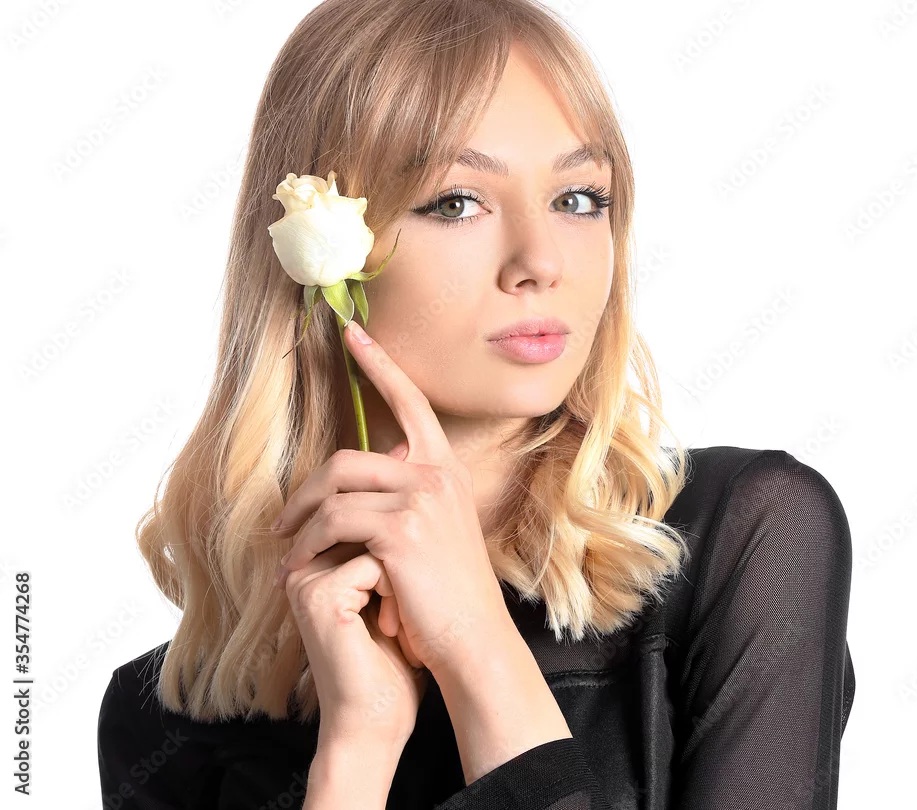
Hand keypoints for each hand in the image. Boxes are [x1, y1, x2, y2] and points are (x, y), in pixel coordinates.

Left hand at [273, 319, 513, 679]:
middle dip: (306, 490)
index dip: (380, 364)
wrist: (473, 639)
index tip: (351, 333)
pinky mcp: (401, 529)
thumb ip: (408, 499)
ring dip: (300, 523)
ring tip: (286, 553)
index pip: (410, 402)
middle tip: (282, 524)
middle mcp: (436, 475)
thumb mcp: (436, 535)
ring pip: (335, 487)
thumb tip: (366, 479)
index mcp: (444, 470)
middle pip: (348, 455)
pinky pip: (332, 521)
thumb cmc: (446, 595)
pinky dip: (306, 545)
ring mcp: (421, 498)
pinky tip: (298, 569)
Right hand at [281, 537, 429, 750]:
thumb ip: (390, 553)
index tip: (397, 608)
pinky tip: (390, 630)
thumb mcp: (393, 595)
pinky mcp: (319, 594)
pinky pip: (375, 563)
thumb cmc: (391, 665)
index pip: (371, 522)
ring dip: (400, 581)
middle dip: (399, 568)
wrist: (374, 723)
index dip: (400, 560)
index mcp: (317, 565)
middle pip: (371, 526)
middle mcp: (306, 567)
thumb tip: (416, 509)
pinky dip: (396, 595)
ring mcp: (307, 579)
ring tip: (394, 626)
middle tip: (395, 620)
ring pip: (375, 541)